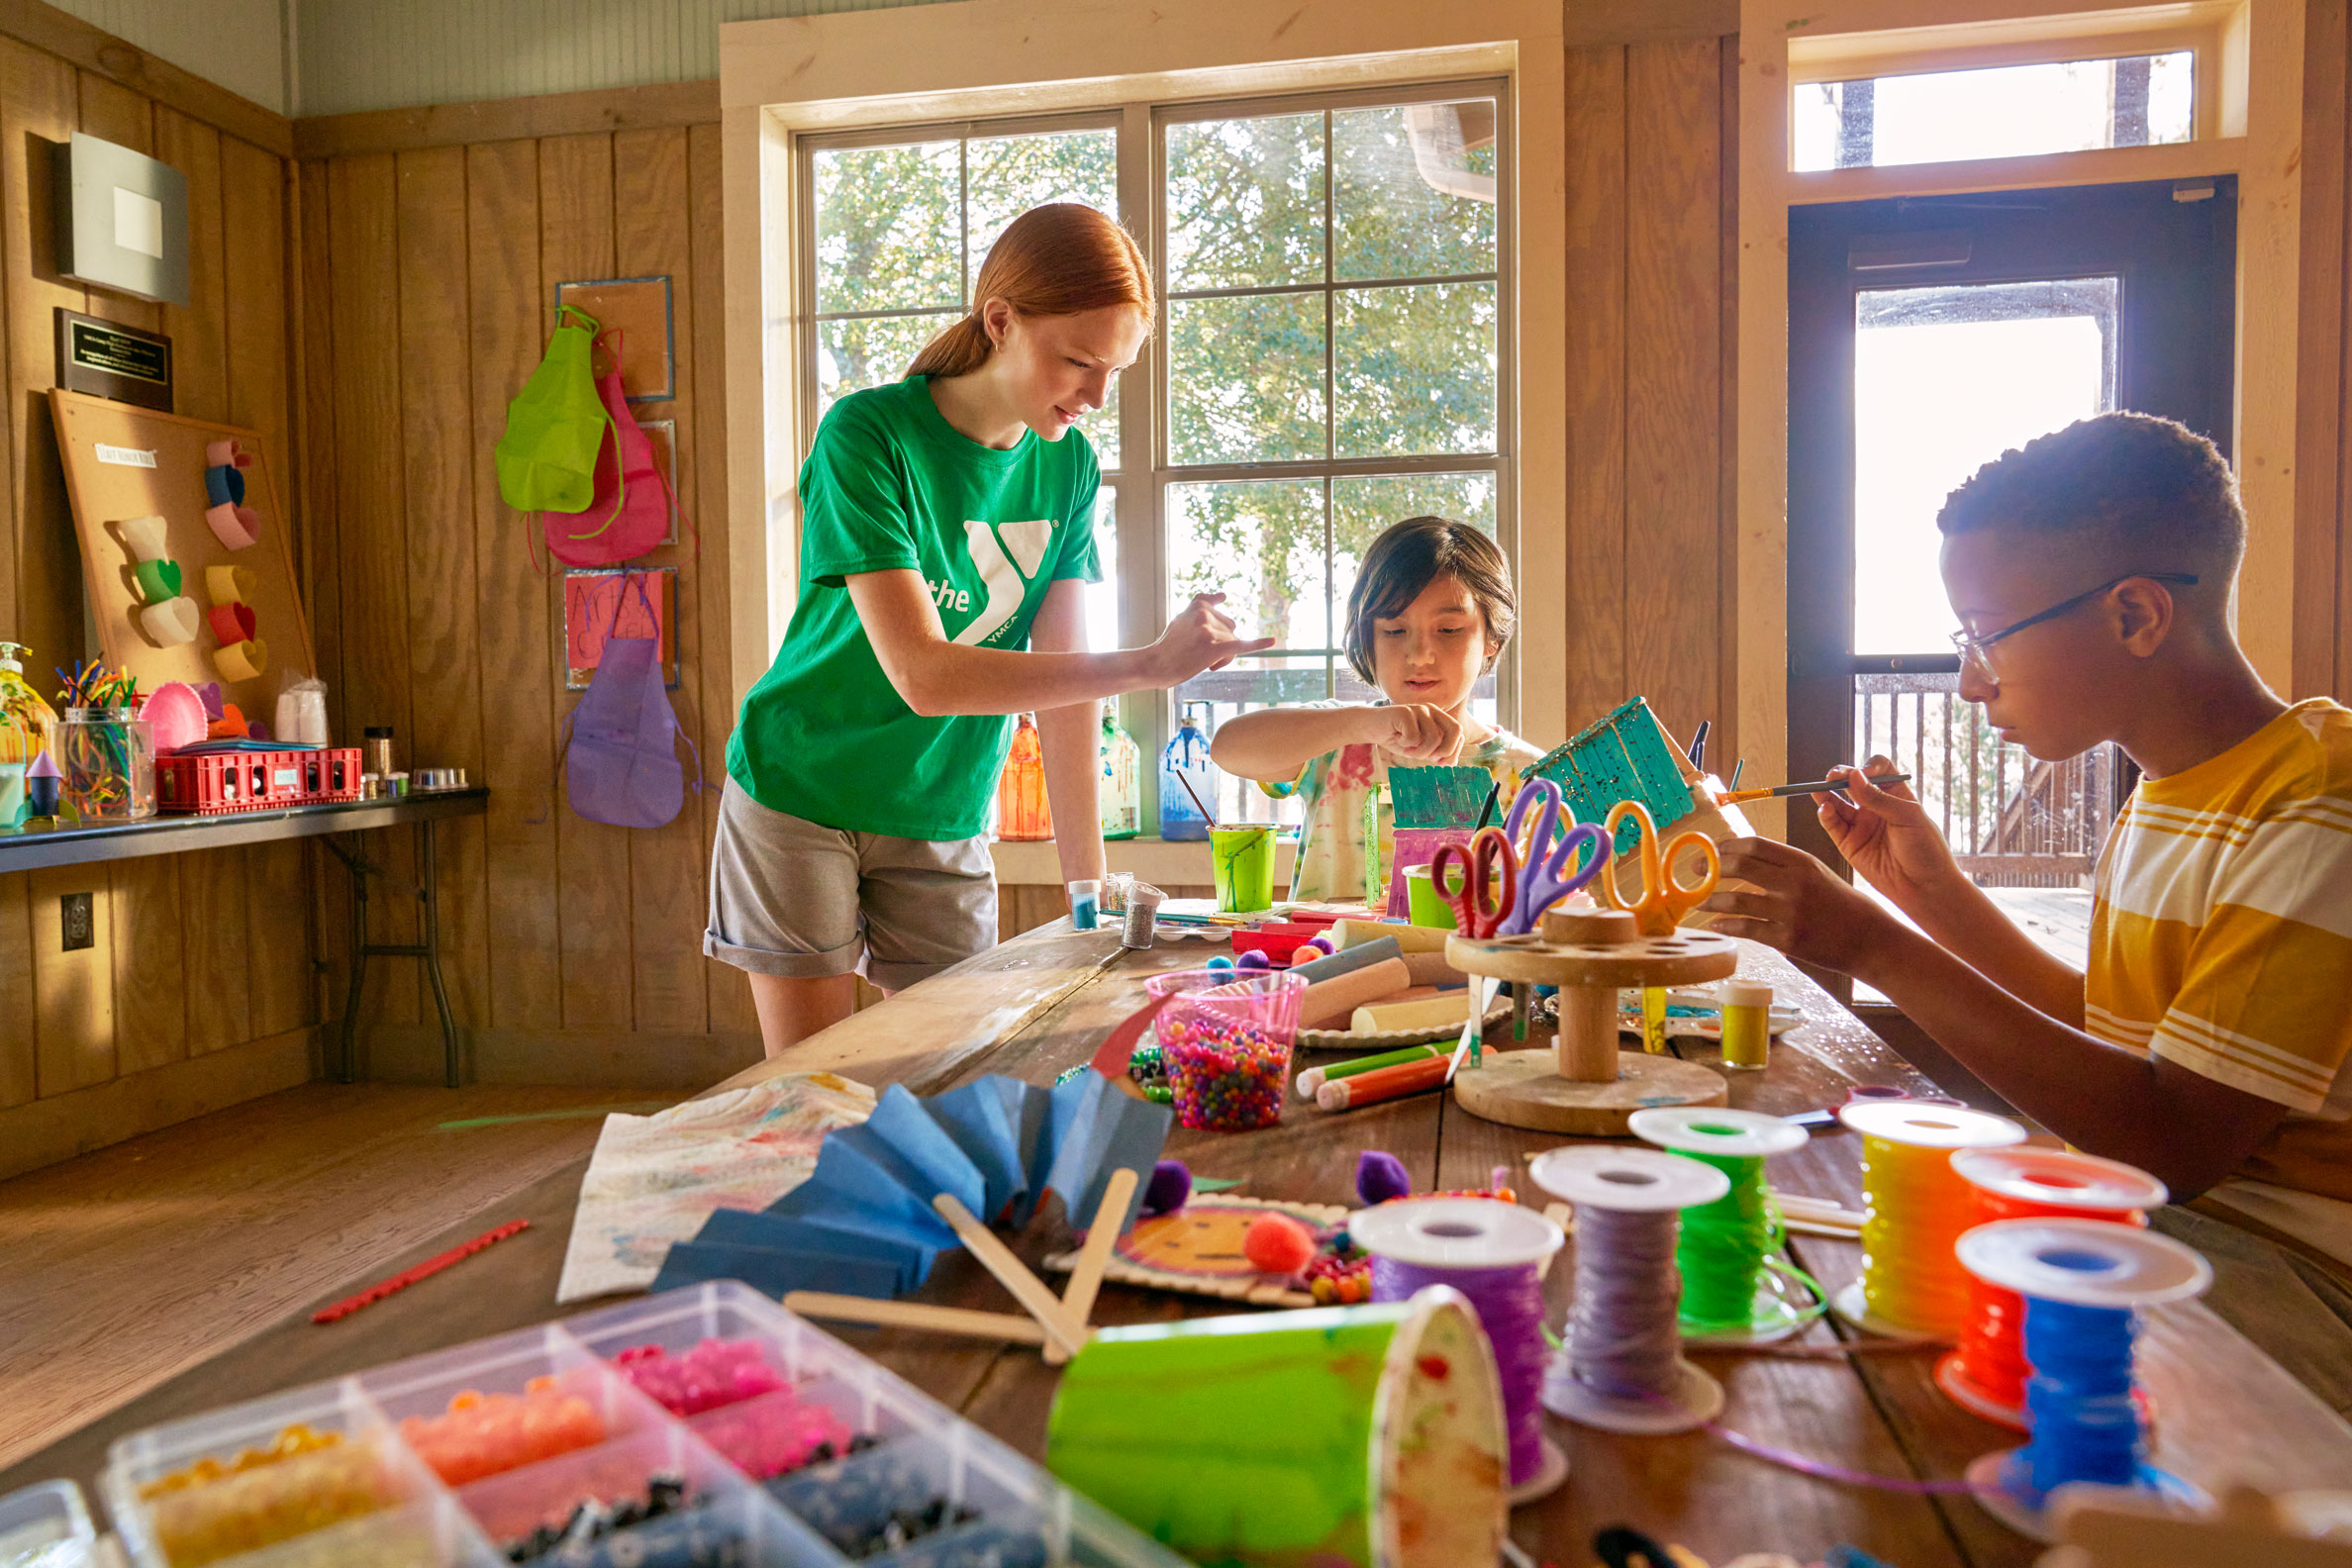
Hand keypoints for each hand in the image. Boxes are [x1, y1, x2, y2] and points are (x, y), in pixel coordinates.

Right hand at [1145, 594, 1275, 685]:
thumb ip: (1202, 603)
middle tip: (1195, 653)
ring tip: (1199, 660)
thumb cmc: (1169, 645)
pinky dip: (1259, 644)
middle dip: (1220, 642)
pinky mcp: (1215, 647)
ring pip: (1233, 643)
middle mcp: (1205, 614)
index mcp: (1198, 604)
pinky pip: (1242, 645)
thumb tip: (1224, 594)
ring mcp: (1210, 630)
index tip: (1208, 632)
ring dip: (1221, 655)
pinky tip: (1273, 641)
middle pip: (1230, 628)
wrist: (1155, 664)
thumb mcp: (1182, 617)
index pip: (1219, 610)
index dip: (1213, 626)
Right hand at [1363, 703, 1464, 764]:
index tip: (1440, 763)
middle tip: (1430, 759)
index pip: (1459, 733)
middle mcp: (1431, 709)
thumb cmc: (1396, 738)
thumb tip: (1451, 762)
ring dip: (1420, 752)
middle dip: (1446, 750)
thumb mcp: (1419, 748)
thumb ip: (1436, 752)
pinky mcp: (1405, 711)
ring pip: (1433, 738)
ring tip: (1408, 749)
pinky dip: (1405, 745)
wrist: (1370, 727)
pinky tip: (1397, 739)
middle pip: (1455, 730)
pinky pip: (1414, 737)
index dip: (1453, 751)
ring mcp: (1419, 709)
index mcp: (1438, 716)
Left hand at [1698, 836, 1904, 975]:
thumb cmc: (1842, 905)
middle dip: (1711, 867)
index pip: (1755, 845)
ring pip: (1738, 900)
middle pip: (1741, 867)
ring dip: (1711, 900)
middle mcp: (1795, 883)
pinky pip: (1747, 929)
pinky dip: (1726, 925)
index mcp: (1802, 862)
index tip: (1711, 849)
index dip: (1727, 845)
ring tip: (1698, 902)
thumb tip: (1742, 858)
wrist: (1870, 939)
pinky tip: (1716, 924)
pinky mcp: (1788, 939)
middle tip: (1696, 871)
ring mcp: (1790, 912)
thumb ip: (1784, 866)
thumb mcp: (1818, 874)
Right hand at [1815, 756, 1961, 905]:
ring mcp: (1861, 824)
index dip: (1869, 766)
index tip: (1865, 772)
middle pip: (1853, 782)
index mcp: (1896, 795)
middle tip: (1834, 776)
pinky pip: (1832, 824)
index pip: (1879, 769)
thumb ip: (1879, 797)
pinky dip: (1825, 814)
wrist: (1925, 888)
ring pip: (1837, 801)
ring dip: (1826, 792)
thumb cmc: (1926, 849)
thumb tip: (1854, 775)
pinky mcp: (1849, 843)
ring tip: (1820, 788)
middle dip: (1841, 775)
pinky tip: (1825, 808)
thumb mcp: (1908, 817)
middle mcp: (1876, 807)